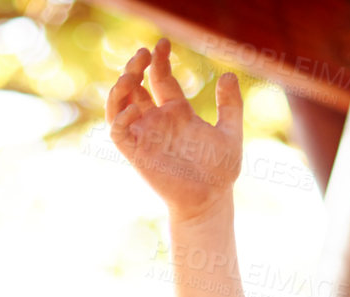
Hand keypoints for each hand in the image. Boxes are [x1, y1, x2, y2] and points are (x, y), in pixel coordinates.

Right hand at [106, 39, 242, 223]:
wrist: (210, 199)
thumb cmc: (220, 170)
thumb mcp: (230, 132)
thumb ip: (230, 105)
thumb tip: (228, 75)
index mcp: (177, 111)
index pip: (160, 78)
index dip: (158, 60)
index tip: (162, 44)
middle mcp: (157, 120)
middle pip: (136, 86)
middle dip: (135, 67)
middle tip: (143, 53)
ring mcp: (145, 135)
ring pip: (120, 105)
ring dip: (120, 88)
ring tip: (130, 75)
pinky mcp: (136, 153)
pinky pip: (119, 131)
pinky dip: (121, 118)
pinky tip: (134, 109)